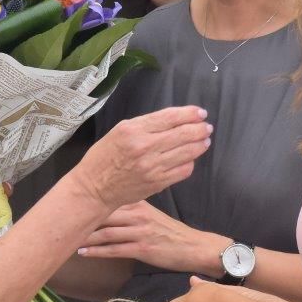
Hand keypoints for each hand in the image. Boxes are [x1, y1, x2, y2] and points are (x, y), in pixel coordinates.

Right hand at [74, 107, 211, 212]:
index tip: (200, 113)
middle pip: (183, 133)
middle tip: (207, 127)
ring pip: (188, 152)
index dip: (189, 113)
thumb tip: (174, 120)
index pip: (170, 117)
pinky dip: (190, 162)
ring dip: (200, 144)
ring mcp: (153, 166)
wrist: (94, 188)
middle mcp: (144, 147)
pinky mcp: (157, 183)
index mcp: (133, 130)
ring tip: (204, 140)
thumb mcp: (119, 131)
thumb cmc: (104, 157)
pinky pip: (183, 170)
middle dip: (200, 129)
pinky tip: (190, 158)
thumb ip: (146, 125)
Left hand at [77, 200, 224, 274]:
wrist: (193, 247)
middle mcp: (138, 214)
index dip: (89, 199)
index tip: (69, 200)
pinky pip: (114, 249)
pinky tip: (83, 252)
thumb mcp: (152, 213)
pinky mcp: (142, 248)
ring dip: (86, 235)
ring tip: (67, 237)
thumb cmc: (171, 232)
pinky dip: (97, 251)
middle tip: (60, 217)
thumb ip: (132, 208)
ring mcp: (140, 231)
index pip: (109, 198)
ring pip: (106, 231)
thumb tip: (108, 205)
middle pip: (104, 212)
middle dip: (82, 215)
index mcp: (139, 203)